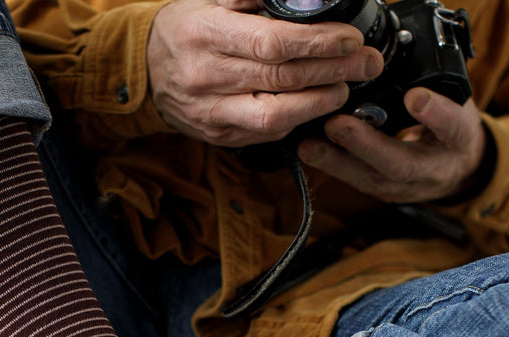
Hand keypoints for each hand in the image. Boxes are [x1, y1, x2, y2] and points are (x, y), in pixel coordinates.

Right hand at [147, 0, 382, 146]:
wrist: (143, 68)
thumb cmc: (183, 28)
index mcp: (205, 35)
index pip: (273, 43)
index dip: (318, 43)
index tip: (349, 39)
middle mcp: (207, 77)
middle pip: (284, 79)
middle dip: (335, 70)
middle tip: (366, 63)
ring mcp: (212, 112)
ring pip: (278, 115)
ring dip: (321, 101)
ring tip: (345, 86)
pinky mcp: (219, 135)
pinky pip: (267, 132)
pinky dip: (298, 118)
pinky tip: (316, 104)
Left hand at [297, 88, 486, 202]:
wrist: (456, 170)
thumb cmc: (451, 130)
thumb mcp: (457, 104)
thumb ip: (437, 91)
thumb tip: (397, 67)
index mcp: (458, 141)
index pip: (451, 127)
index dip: (435, 114)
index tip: (415, 97)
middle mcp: (431, 169)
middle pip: (399, 163)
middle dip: (365, 145)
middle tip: (337, 125)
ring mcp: (404, 186)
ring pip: (369, 177)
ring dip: (336, 161)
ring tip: (308, 144)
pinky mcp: (381, 189)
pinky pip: (355, 180)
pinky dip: (330, 165)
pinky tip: (307, 149)